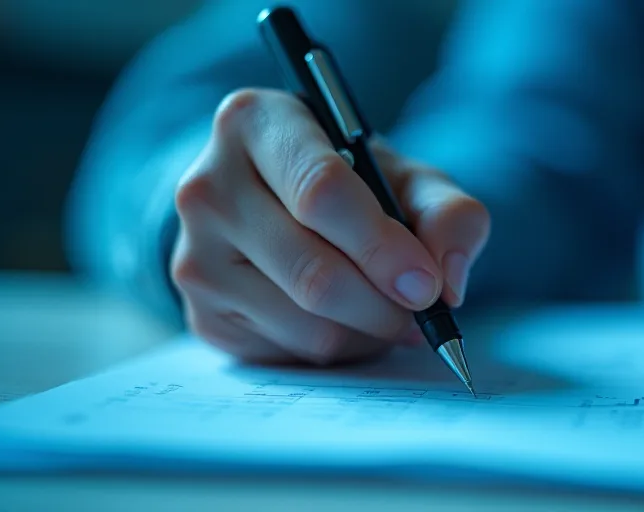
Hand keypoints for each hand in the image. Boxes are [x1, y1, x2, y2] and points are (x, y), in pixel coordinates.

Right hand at [170, 88, 489, 364]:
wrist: (281, 207)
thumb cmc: (353, 183)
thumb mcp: (407, 178)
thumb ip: (447, 213)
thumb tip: (448, 280)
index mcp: (256, 122)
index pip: (320, 190)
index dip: (381, 246)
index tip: (427, 284)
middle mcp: (208, 185)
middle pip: (313, 271)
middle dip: (384, 304)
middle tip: (421, 311)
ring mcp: (194, 255)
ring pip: (304, 323)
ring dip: (365, 331)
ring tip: (384, 308)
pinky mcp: (200, 313)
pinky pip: (287, 352)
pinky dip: (336, 348)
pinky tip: (346, 320)